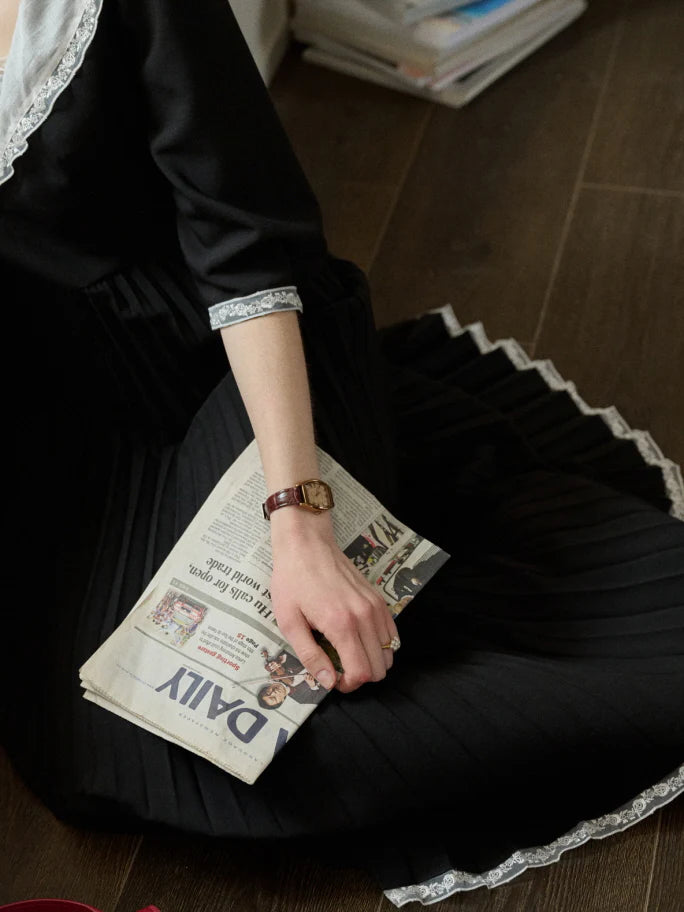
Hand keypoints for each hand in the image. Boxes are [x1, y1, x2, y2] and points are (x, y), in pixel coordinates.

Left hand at [269, 508, 398, 693]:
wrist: (306, 545)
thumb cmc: (292, 581)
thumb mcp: (289, 622)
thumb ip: (310, 655)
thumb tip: (328, 682)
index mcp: (341, 624)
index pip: (361, 672)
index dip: (349, 685)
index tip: (334, 680)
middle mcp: (364, 616)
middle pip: (380, 667)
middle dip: (361, 676)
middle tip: (340, 669)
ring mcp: (375, 606)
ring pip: (390, 651)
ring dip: (372, 660)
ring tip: (349, 654)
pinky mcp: (378, 598)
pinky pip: (392, 633)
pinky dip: (381, 644)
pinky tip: (359, 639)